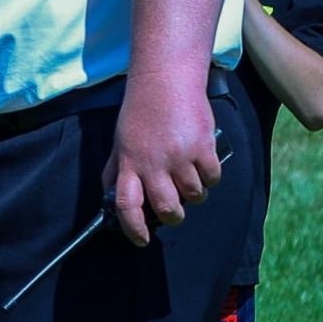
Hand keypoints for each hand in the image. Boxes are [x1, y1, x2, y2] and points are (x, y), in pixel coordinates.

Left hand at [101, 73, 220, 244]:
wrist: (165, 81)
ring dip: (193, 192)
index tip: (141, 240)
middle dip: (173, 216)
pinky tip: (202, 160)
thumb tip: (110, 197)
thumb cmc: (141, 112)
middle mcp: (152, 163)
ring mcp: (179, 156)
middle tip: (174, 208)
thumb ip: (116, 169)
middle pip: (167, 209)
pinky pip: (213, 178)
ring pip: (194, 196)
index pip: (125, 204)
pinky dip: (210, 175)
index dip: (134, 228)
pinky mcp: (204, 148)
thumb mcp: (120, 140)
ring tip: (187, 173)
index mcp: (128, 162)